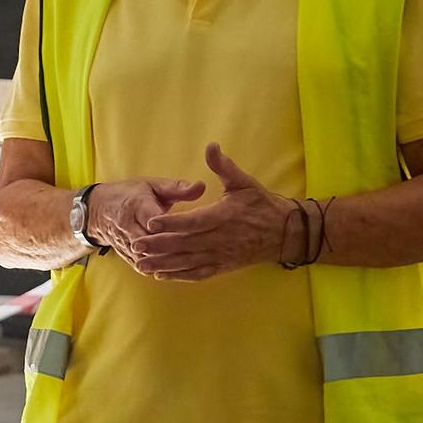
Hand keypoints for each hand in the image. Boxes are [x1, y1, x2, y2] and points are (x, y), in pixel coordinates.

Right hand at [85, 175, 208, 266]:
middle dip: (171, 248)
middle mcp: (128, 226)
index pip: (152, 218)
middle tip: (195, 251)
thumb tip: (202, 187)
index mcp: (136, 205)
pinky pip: (143, 266)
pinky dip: (159, 270)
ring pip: (146, 258)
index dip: (168, 226)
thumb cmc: (130, 195)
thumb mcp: (152, 185)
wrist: (98, 210)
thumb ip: (177, 188)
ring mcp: (125, 243)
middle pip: (150, 242)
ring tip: (189, 264)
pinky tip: (178, 272)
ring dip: (165, 262)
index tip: (188, 230)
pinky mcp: (126, 255)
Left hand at [128, 145, 293, 282]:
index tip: (151, 223)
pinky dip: (179, 276)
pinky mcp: (222, 266)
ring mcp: (221, 255)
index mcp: (224, 216)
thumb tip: (211, 146)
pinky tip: (161, 275)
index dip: (172, 223)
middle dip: (159, 246)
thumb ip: (224, 167)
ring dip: (164, 264)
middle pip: (186, 244)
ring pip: (189, 262)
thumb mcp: (245, 183)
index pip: (194, 221)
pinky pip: (198, 273)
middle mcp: (221, 238)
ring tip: (141, 264)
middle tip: (136, 245)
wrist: (286, 233)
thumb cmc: (263, 205)